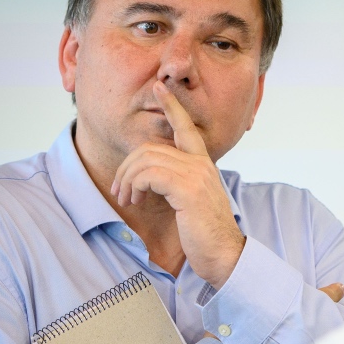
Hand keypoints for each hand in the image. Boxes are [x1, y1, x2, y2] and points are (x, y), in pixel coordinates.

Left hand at [112, 82, 244, 288]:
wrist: (224, 255)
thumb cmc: (204, 234)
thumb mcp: (190, 201)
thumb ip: (178, 183)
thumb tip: (152, 178)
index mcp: (203, 164)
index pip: (186, 127)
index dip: (172, 106)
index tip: (160, 88)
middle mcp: (201, 164)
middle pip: (151, 148)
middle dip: (127, 166)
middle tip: (120, 189)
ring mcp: (196, 175)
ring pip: (146, 160)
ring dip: (127, 179)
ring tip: (125, 198)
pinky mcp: (187, 189)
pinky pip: (149, 174)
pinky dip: (134, 185)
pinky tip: (135, 200)